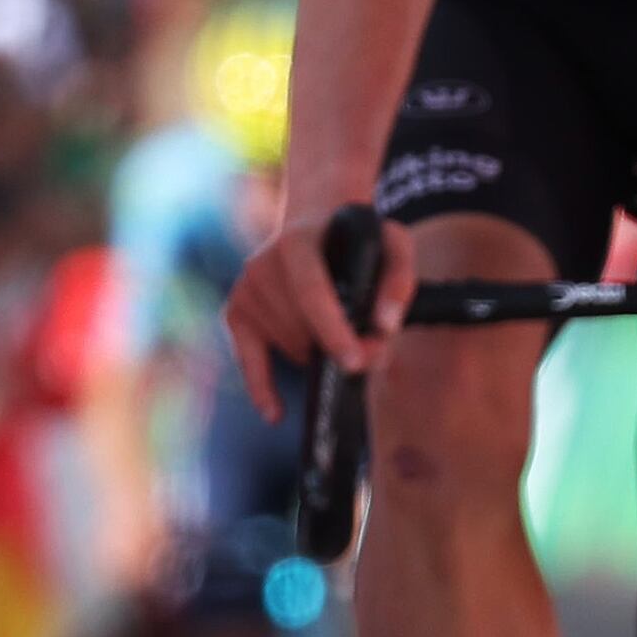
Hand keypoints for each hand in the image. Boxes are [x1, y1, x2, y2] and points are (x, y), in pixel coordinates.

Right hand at [225, 205, 409, 419]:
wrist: (316, 221)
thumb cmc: (357, 239)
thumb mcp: (392, 242)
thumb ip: (399, 279)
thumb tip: (385, 326)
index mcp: (297, 242)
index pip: (311, 292)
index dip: (333, 330)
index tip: (354, 361)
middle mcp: (263, 264)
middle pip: (304, 327)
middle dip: (339, 348)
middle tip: (371, 351)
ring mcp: (246, 289)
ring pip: (291, 346)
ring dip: (320, 353)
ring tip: (340, 336)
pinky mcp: (237, 311)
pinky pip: (249, 360)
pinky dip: (262, 387)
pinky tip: (275, 414)